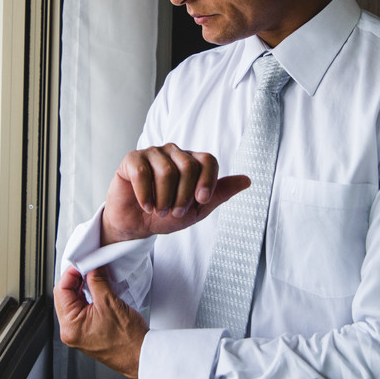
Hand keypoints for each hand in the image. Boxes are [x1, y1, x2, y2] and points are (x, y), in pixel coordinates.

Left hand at [54, 267, 147, 377]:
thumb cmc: (128, 339)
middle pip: (65, 296)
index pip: (61, 291)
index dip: (71, 273)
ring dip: (83, 288)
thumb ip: (97, 280)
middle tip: (91, 267)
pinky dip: (88, 298)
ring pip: (74, 302)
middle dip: (77, 279)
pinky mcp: (87, 333)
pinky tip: (98, 290)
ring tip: (96, 277)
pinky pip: (82, 310)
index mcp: (70, 326)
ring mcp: (78, 333)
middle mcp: (70, 332)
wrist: (141, 355)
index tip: (83, 263)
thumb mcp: (110, 302)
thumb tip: (92, 267)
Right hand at [102, 144, 249, 243]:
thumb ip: (220, 193)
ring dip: (163, 198)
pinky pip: (142, 172)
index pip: (208, 160)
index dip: (207, 181)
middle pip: (188, 166)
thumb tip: (247, 180)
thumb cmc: (167, 215)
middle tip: (174, 211)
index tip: (201, 201)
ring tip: (158, 210)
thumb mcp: (198, 209)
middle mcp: (174, 153)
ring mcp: (153, 153)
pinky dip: (145, 194)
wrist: (137, 225)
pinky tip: (146, 206)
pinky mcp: (132, 159)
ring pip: (166, 171)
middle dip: (183, 195)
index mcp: (192, 161)